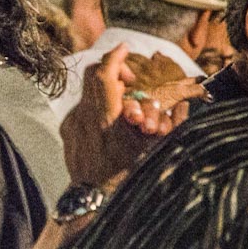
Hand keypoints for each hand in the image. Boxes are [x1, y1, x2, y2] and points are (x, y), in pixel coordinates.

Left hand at [61, 45, 200, 188]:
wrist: (94, 200)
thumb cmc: (126, 177)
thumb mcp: (154, 150)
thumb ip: (169, 125)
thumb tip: (181, 108)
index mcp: (106, 118)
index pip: (104, 74)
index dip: (116, 57)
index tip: (125, 48)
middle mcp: (84, 117)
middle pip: (93, 76)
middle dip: (114, 71)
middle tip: (130, 80)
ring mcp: (72, 124)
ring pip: (87, 93)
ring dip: (107, 92)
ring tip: (124, 106)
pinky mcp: (67, 131)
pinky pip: (81, 109)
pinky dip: (97, 108)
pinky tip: (110, 122)